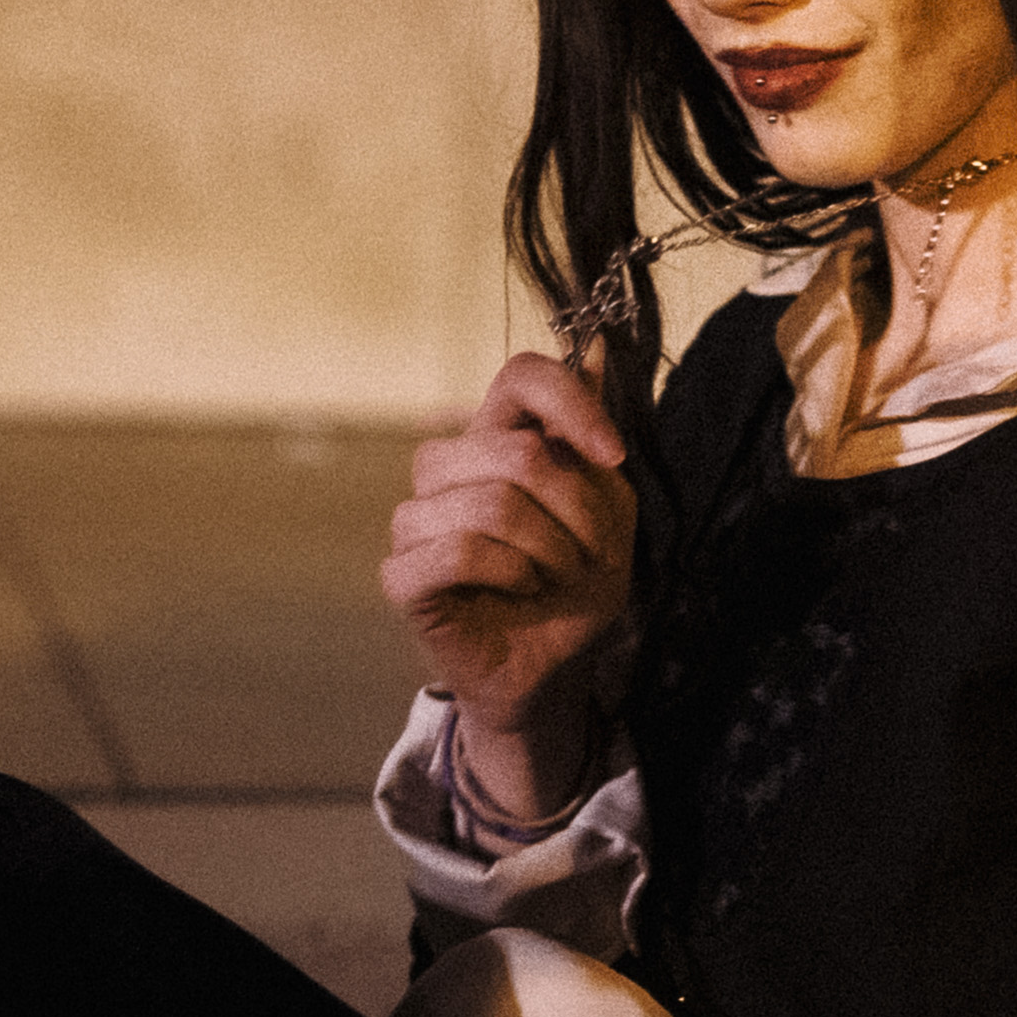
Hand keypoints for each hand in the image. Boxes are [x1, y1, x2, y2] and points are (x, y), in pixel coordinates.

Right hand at [383, 353, 634, 821]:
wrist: (554, 668)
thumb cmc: (574, 585)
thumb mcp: (609, 510)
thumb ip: (595, 437)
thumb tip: (593, 347)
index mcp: (497, 437)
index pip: (520, 375)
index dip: (571, 403)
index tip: (614, 457)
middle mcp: (449, 468)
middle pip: (511, 449)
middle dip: (573, 507)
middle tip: (591, 549)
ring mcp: (418, 520)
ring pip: (489, 504)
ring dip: (548, 548)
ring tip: (556, 574)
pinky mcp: (402, 574)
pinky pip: (460, 552)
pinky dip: (510, 573)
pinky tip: (521, 589)